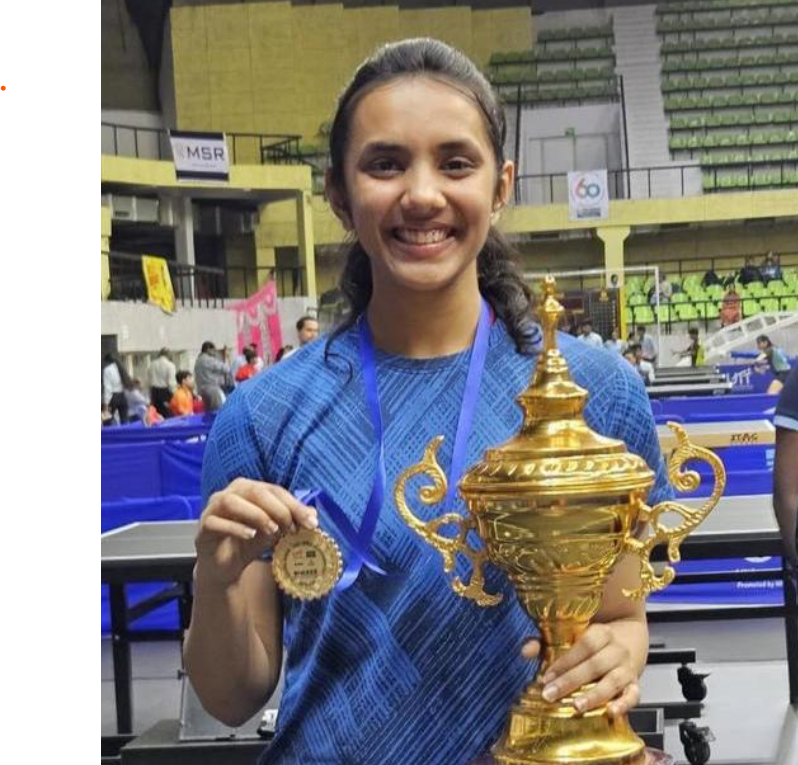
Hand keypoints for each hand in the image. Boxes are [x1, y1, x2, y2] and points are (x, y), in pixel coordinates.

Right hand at [195, 478, 317, 587]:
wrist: (225, 567)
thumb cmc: (249, 543)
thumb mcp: (275, 531)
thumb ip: (292, 520)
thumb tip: (313, 514)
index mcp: (249, 488)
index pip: (274, 490)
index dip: (294, 505)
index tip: (310, 522)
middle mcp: (230, 493)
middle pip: (254, 491)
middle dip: (278, 508)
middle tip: (291, 526)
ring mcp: (213, 508)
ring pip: (232, 502)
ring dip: (256, 514)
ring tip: (272, 530)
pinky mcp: (203, 526)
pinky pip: (216, 522)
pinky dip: (235, 527)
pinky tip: (251, 536)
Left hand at [522, 623, 639, 716]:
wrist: (631, 636)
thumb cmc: (595, 639)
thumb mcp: (574, 634)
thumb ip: (547, 642)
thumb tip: (525, 651)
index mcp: (601, 633)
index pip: (583, 645)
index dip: (564, 661)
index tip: (546, 677)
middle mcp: (616, 649)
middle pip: (594, 665)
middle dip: (570, 681)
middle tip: (550, 695)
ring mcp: (628, 668)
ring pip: (613, 681)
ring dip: (594, 695)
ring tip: (576, 706)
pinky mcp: (635, 684)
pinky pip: (634, 695)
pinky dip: (624, 704)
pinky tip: (611, 712)